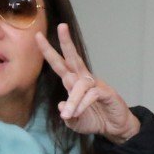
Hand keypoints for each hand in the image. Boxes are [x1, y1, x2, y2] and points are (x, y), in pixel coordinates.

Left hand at [35, 24, 139, 142]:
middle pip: (74, 58)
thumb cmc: (94, 120)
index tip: (38, 37)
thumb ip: (67, 115)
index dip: (49, 52)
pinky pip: (91, 95)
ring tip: (68, 115)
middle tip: (61, 26)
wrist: (114, 127)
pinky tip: (78, 113)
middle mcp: (84, 80)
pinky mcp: (107, 92)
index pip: (60, 64)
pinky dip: (82, 104)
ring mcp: (96, 85)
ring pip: (79, 85)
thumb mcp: (74, 122)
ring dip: (73, 100)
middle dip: (66, 43)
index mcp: (73, 83)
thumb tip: (61, 105)